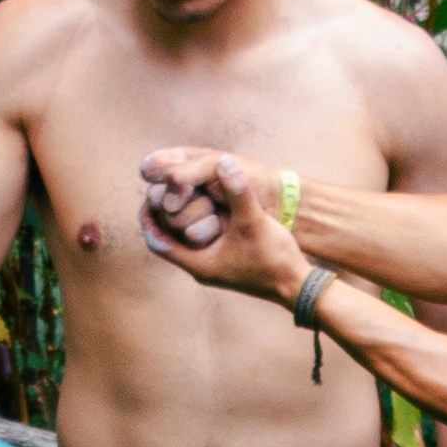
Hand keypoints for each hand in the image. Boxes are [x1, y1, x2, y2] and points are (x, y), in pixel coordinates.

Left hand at [136, 147, 303, 299]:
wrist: (298, 285)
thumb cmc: (274, 259)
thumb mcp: (254, 222)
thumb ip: (238, 191)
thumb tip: (225, 160)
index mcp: (198, 263)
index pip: (156, 241)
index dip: (148, 217)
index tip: (149, 192)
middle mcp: (201, 267)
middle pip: (166, 239)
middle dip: (162, 213)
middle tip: (160, 187)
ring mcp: (213, 266)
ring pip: (183, 239)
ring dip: (180, 217)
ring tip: (178, 191)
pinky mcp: (225, 262)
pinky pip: (200, 239)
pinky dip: (197, 221)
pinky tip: (205, 203)